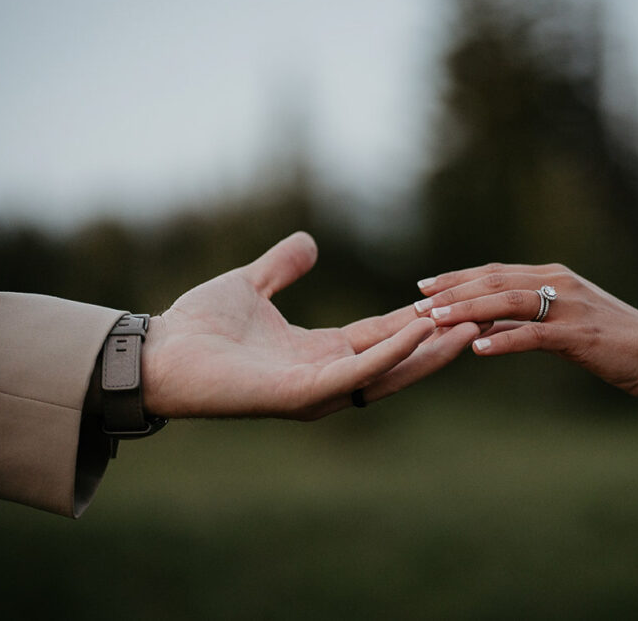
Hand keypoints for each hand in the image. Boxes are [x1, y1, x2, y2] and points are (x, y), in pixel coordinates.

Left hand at [141, 232, 480, 419]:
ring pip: (388, 369)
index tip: (452, 299)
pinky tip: (421, 329)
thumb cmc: (197, 327)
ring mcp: (317, 389)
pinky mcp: (302, 393)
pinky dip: (392, 353)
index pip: (382, 335)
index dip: (417, 318)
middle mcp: (326, 376)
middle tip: (480, 316)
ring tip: (467, 324)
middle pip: (397, 357)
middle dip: (439, 339)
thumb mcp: (251, 285)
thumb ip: (282, 268)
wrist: (158, 352)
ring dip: (429, 349)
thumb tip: (309, 243)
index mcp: (319, 353)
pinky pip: (358, 371)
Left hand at [413, 262, 637, 398]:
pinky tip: (477, 349)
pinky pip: (533, 335)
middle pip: (493, 281)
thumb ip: (526, 321)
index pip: (495, 272)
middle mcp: (559, 283)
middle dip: (451, 292)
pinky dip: (503, 340)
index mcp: (554, 277)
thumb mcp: (564, 326)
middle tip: (415, 303)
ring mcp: (570, 307)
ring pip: (507, 302)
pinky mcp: (579, 334)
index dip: (456, 279)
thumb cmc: (615, 343)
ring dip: (466, 311)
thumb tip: (485, 328)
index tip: (423, 287)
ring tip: (434, 321)